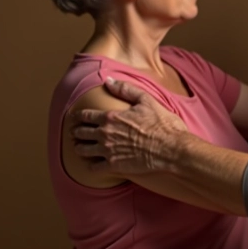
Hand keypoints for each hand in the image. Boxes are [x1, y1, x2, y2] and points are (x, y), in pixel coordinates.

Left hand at [71, 80, 188, 175]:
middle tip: (76, 133)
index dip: (78, 116)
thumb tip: (108, 80)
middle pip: (80, 133)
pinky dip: (90, 166)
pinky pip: (92, 168)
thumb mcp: (146, 100)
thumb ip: (125, 89)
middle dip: (76, 132)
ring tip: (81, 148)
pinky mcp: (113, 166)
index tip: (76, 117)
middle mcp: (105, 134)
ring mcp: (107, 151)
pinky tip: (92, 164)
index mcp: (111, 116)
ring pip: (82, 150)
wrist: (171, 148)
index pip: (85, 115)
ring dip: (80, 148)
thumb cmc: (162, 124)